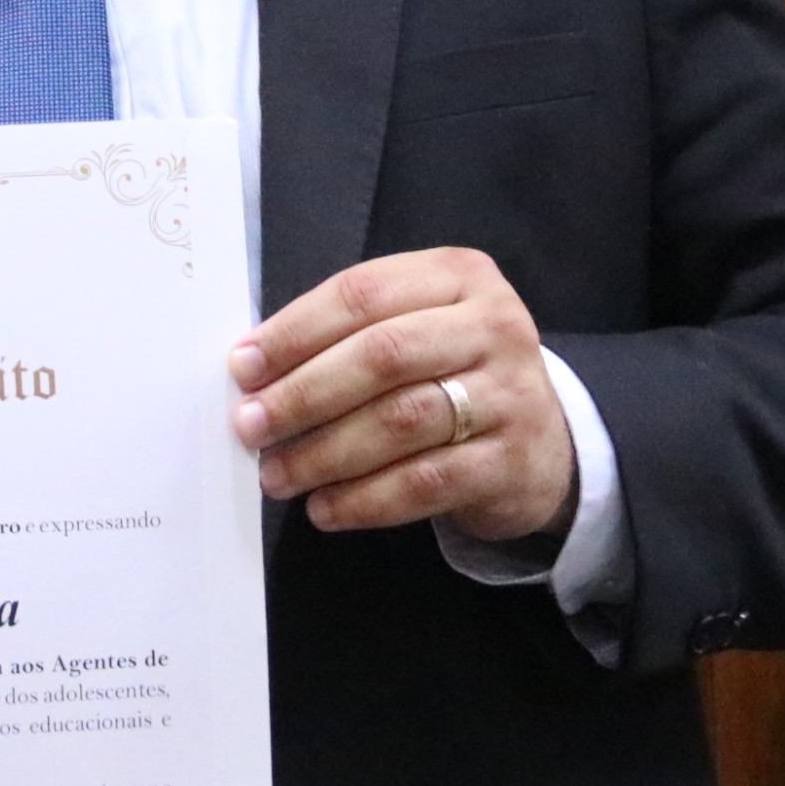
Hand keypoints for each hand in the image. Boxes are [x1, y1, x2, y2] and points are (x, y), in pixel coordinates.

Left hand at [229, 245, 574, 542]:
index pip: (363, 293)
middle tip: (250, 426)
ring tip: (276, 475)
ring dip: (325, 452)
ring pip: (401, 420)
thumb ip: (346, 335)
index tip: (243, 367)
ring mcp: (511, 394)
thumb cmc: (451, 374)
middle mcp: (493, 326)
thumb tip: (252, 371)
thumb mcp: (415, 329)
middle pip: (382, 355)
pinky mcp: (512, 460)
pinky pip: (426, 482)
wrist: (541, 443)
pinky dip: (365, 499)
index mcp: (459, 276)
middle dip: (303, 393)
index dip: (295, 331)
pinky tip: (325, 509)